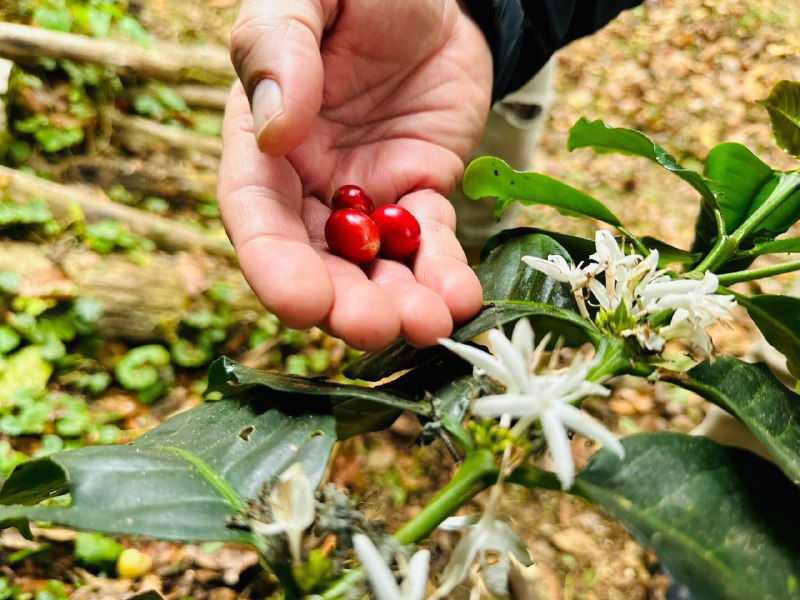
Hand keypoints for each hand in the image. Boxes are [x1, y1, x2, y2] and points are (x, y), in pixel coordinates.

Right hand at [218, 0, 491, 350]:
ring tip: (429, 326)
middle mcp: (309, 183)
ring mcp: (367, 195)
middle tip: (376, 328)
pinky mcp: (421, 192)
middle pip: (317, 261)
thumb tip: (273, 133)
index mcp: (263, 143)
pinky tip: (461, 300)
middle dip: (344, 303)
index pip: (257, 217)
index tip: (301, 303)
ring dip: (398, 303)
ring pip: (376, 266)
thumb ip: (279, 51)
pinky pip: (431, 241)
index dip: (275, 267)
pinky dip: (444, 274)